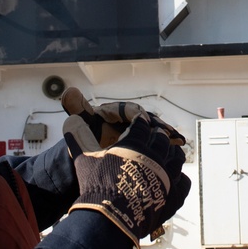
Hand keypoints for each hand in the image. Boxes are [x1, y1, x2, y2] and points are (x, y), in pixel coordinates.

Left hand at [61, 86, 185, 147]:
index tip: (143, 120)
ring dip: (165, 135)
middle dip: (157, 125)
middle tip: (168, 133)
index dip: (137, 114)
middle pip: (145, 120)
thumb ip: (77, 109)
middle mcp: (127, 119)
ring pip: (153, 131)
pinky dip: (167, 144)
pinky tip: (179, 147)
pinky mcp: (140, 143)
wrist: (88, 157)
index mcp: (114, 112)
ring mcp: (135, 131)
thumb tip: (68, 91)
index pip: (128, 109)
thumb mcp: (80, 125)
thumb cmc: (84, 139)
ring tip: (177, 141)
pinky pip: (155, 142)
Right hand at [63, 114, 190, 248]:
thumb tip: (70, 120)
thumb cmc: (97, 188)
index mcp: (135, 144)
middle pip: (161, 140)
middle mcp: (155, 157)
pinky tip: (176, 180)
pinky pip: (183, 183)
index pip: (142, 126)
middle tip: (156, 135)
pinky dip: (180, 180)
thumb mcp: (84, 159)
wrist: (110, 220)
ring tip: (169, 154)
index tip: (141, 122)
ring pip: (177, 158)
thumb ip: (79, 138)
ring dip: (173, 154)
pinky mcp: (173, 196)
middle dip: (158, 136)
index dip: (141, 123)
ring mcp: (167, 176)